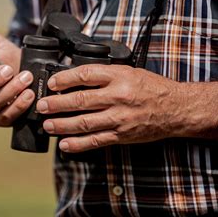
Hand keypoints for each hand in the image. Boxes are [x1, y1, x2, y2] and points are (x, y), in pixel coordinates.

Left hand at [37, 65, 188, 152]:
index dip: (65, 78)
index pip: (86, 74)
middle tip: (41, 106)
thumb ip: (105, 74)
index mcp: (120, 76)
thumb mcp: (129, 72)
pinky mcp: (122, 135)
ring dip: (62, 124)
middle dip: (57, 104)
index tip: (52, 82)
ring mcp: (120, 118)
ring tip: (47, 125)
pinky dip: (79, 144)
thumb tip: (76, 77)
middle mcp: (118, 96)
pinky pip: (96, 141)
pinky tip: (64, 144)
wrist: (176, 108)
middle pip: (81, 100)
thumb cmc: (152, 88)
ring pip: (85, 122)